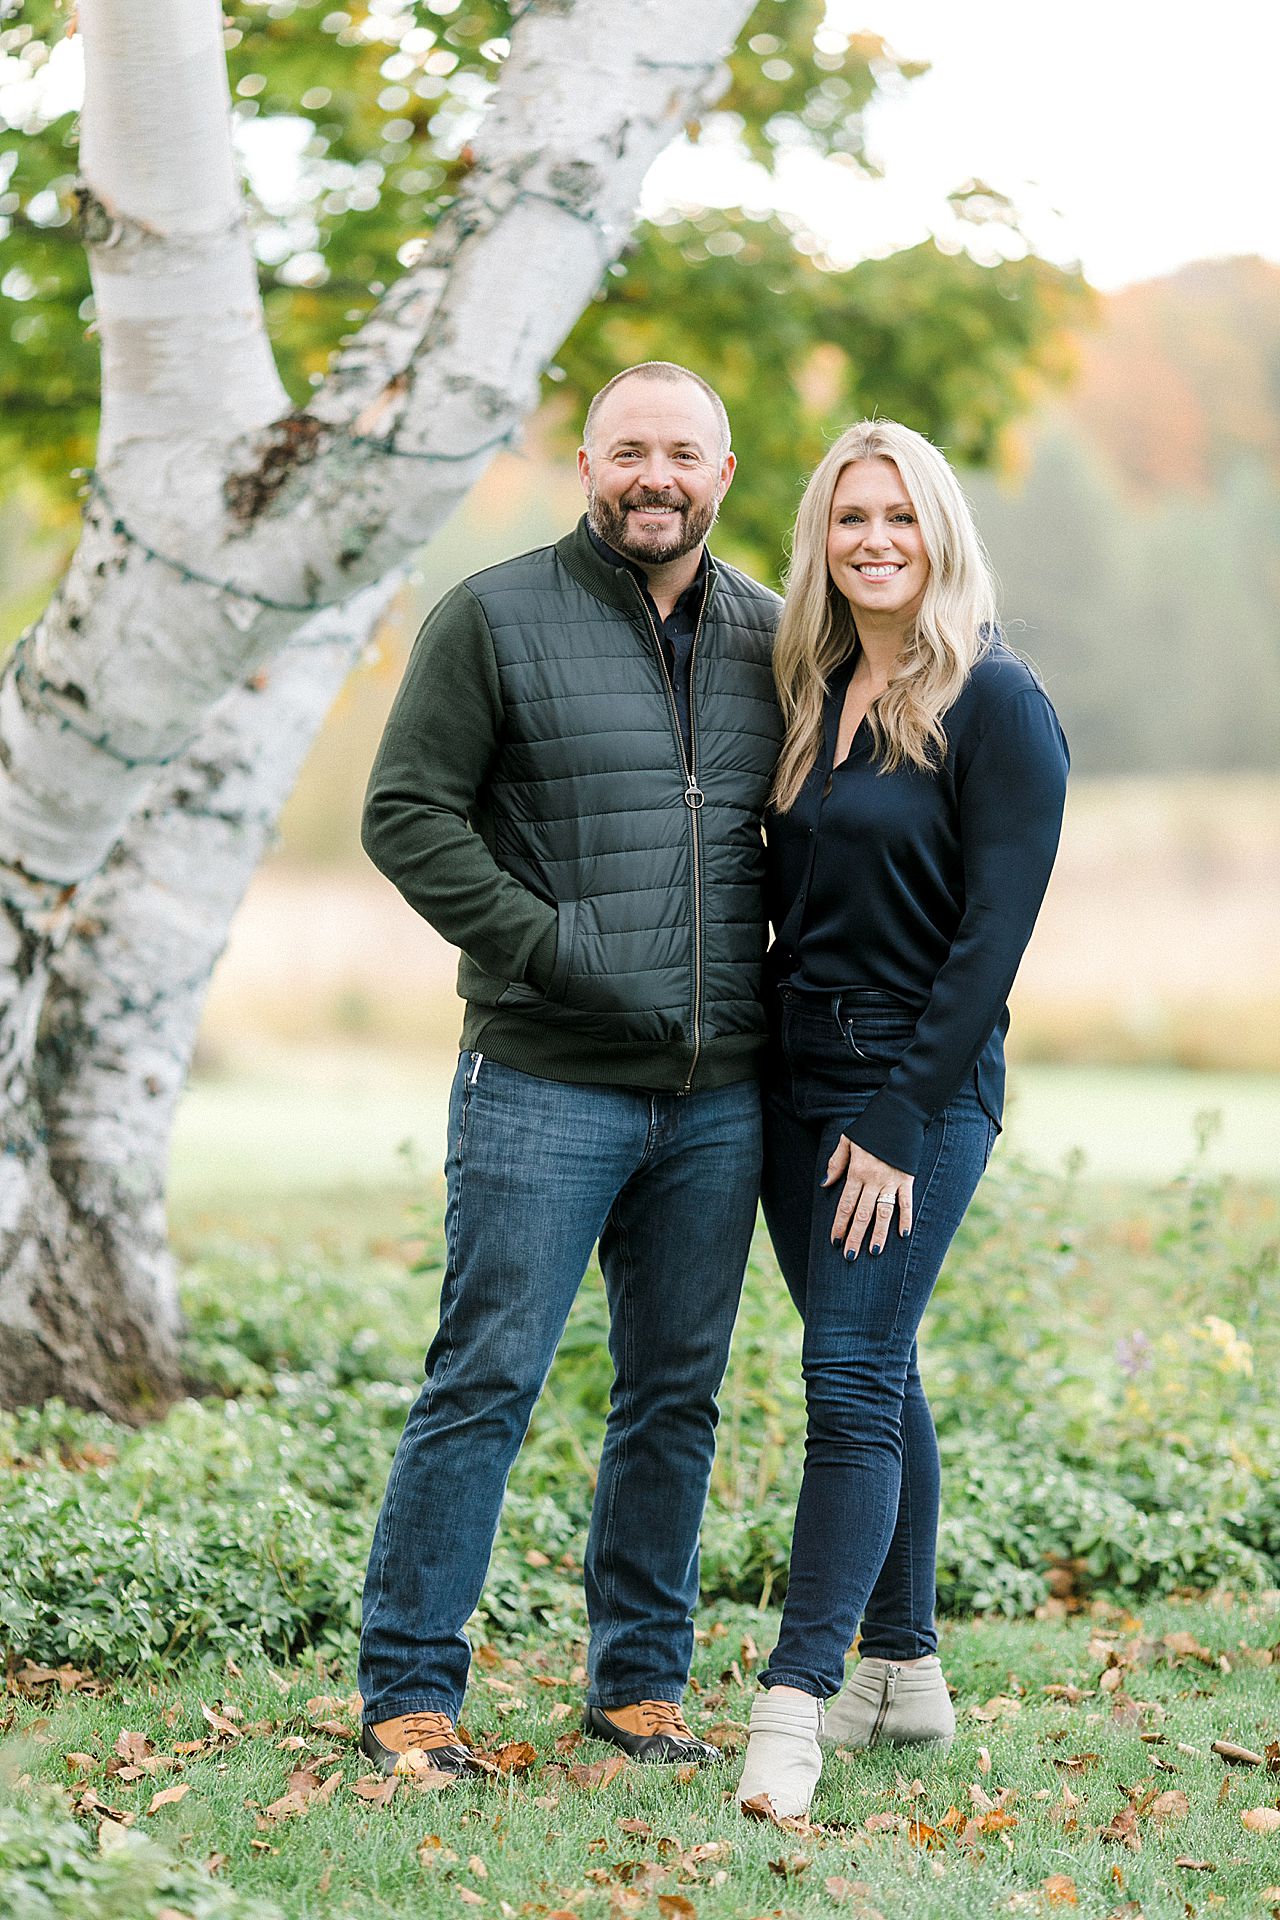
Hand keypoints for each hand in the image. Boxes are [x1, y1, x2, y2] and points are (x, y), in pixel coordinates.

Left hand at [823, 1136, 912, 1258]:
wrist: (898, 1115)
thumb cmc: (870, 1127)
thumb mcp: (847, 1141)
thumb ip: (836, 1163)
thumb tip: (825, 1184)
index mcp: (857, 1172)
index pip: (845, 1205)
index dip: (840, 1224)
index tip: (835, 1241)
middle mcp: (873, 1180)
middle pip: (862, 1214)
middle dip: (855, 1237)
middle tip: (850, 1256)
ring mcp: (891, 1181)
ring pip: (883, 1213)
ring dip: (878, 1234)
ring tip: (873, 1252)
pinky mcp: (907, 1179)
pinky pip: (906, 1202)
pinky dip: (906, 1218)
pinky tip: (903, 1235)